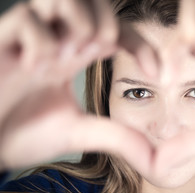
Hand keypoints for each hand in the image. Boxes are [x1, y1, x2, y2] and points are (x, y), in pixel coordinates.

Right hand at [0, 0, 157, 169]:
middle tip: (100, 52)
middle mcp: (57, 42)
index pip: (118, 32)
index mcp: (76, 57)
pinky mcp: (3, 42)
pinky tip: (32, 67)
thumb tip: (150, 153)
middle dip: (109, 24)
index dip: (142, 45)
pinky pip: (29, 20)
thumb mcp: (77, 132)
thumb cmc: (22, 133)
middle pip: (95, 3)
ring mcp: (30, 40)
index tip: (157, 73)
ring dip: (79, 24)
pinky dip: (41, 43)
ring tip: (69, 56)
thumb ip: (113, 135)